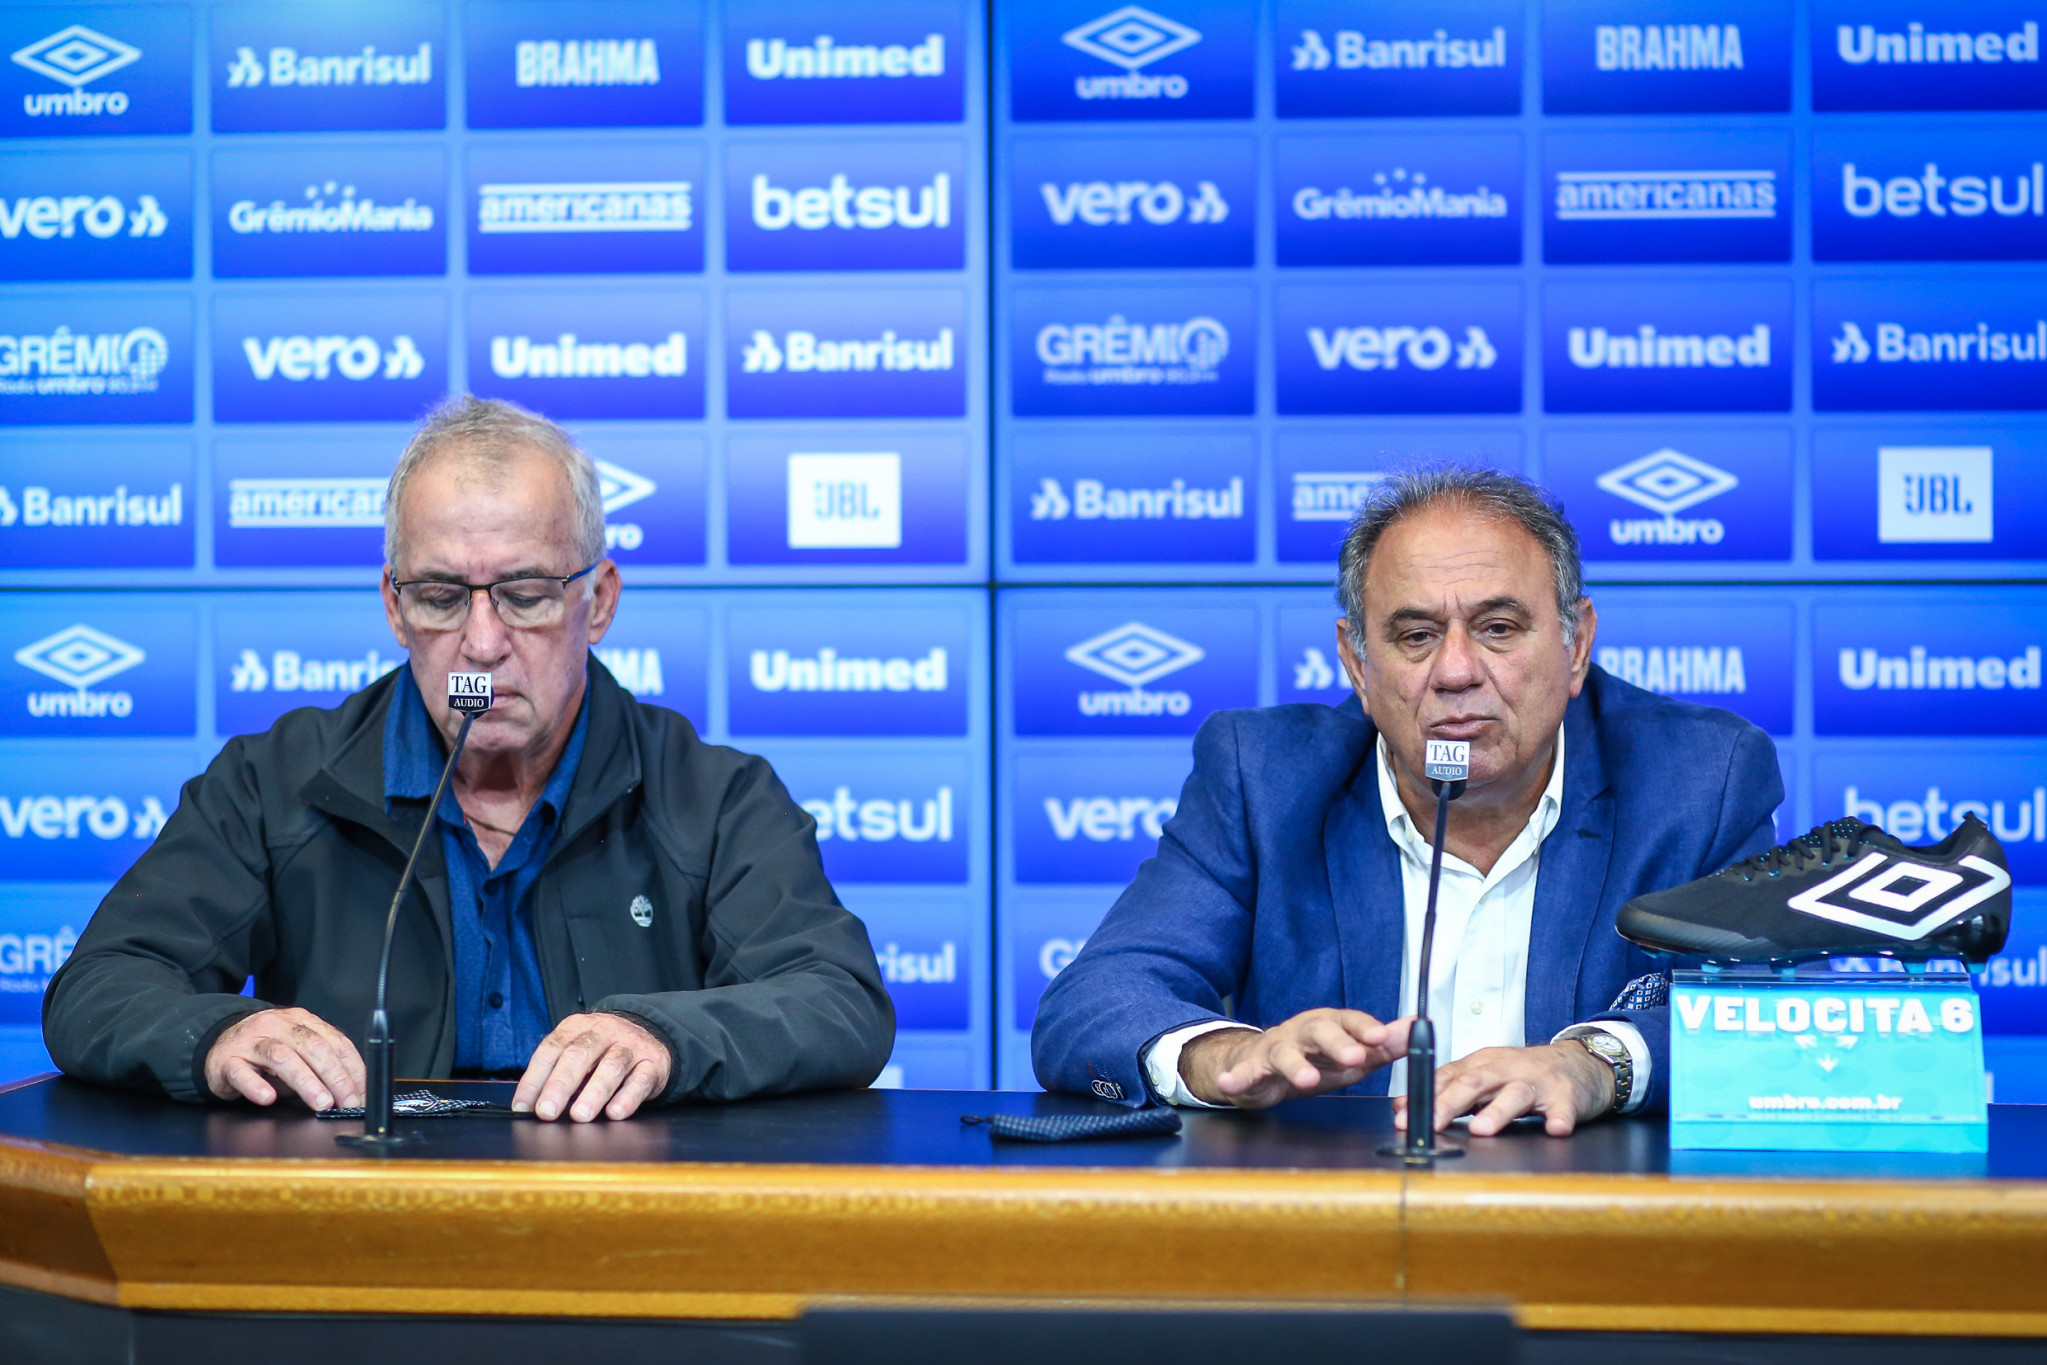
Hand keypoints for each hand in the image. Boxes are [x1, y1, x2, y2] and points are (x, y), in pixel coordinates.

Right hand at [204, 1007, 365, 1111]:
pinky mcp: (226, 1060)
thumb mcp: (297, 1052)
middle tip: (347, 1101)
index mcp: (301, 1021)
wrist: (216, 1044)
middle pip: (313, 1047)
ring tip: (321, 1102)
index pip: (335, 1041)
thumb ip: (320, 1066)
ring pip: (282, 1057)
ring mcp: (250, 1041)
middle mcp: (277, 1026)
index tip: (362, 1093)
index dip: (352, 1068)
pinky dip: (256, 1085)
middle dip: (335, 1076)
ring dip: (306, 1081)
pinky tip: (268, 1098)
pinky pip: (241, 1072)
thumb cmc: (264, 1053)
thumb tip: (351, 1093)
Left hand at [513, 1013, 672, 1121]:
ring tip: (579, 1116)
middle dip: (560, 1084)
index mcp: (578, 1026)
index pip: (551, 1049)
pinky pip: (641, 1079)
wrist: (651, 1035)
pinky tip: (615, 1113)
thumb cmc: (603, 1052)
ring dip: (594, 1092)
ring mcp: (631, 1046)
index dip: (535, 1079)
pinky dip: (628, 1097)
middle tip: (547, 1112)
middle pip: (580, 1054)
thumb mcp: (578, 1052)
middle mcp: (605, 1032)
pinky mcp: (654, 1063)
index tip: (523, 1107)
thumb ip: (555, 1073)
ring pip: (612, 1066)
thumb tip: (528, 1107)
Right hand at [1180, 1009, 1409, 1108]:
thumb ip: (1384, 1045)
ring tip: (1305, 1080)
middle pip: (1319, 1030)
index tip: (1381, 1037)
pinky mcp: (1251, 1067)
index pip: (1349, 1020)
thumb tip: (1418, 1028)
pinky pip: (1243, 1071)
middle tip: (1355, 1057)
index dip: (1364, 1027)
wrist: (1262, 1064)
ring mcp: (1275, 1048)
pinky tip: (1231, 1082)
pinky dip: (1236, 1076)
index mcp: (1329, 1026)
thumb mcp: (1352, 1054)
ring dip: (1294, 1065)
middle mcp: (1302, 1031)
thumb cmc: (1314, 1058)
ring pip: (1284, 1051)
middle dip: (1337, 1042)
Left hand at [1394, 1039, 1614, 1137]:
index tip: (1403, 1117)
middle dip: (1449, 1103)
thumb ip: (1448, 1090)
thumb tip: (1404, 1106)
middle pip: (1474, 1083)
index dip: (1424, 1097)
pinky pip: (1564, 1108)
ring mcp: (1537, 1082)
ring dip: (1497, 1112)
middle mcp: (1506, 1069)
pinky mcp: (1567, 1095)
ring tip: (1482, 1129)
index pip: (1447, 1077)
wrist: (1579, 1062)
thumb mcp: (1485, 1075)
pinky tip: (1555, 1130)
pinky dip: (1559, 1118)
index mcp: (1482, 1064)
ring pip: (1515, 1094)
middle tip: (1432, 1124)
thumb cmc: (1525, 1072)